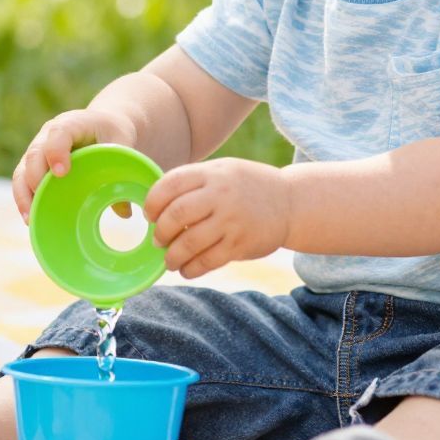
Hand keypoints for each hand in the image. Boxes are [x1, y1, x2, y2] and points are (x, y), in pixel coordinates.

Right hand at [12, 109, 138, 222]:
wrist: (102, 125)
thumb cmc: (112, 134)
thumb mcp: (122, 145)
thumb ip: (123, 172)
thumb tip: (124, 212)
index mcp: (72, 124)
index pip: (59, 133)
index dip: (56, 151)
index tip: (61, 173)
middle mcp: (48, 135)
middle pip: (34, 153)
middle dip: (34, 178)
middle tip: (42, 201)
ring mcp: (38, 150)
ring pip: (22, 169)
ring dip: (23, 194)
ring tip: (30, 218)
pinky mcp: (33, 165)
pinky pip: (22, 181)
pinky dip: (23, 199)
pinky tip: (29, 218)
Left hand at [143, 158, 292, 279]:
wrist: (289, 202)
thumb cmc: (246, 186)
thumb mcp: (221, 171)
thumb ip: (192, 182)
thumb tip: (155, 205)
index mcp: (211, 173)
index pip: (169, 185)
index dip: (152, 203)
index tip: (150, 215)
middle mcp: (220, 194)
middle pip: (175, 215)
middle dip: (160, 232)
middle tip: (158, 240)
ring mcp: (231, 220)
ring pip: (188, 243)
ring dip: (172, 256)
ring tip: (170, 260)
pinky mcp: (240, 244)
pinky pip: (207, 261)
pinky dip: (191, 269)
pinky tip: (187, 269)